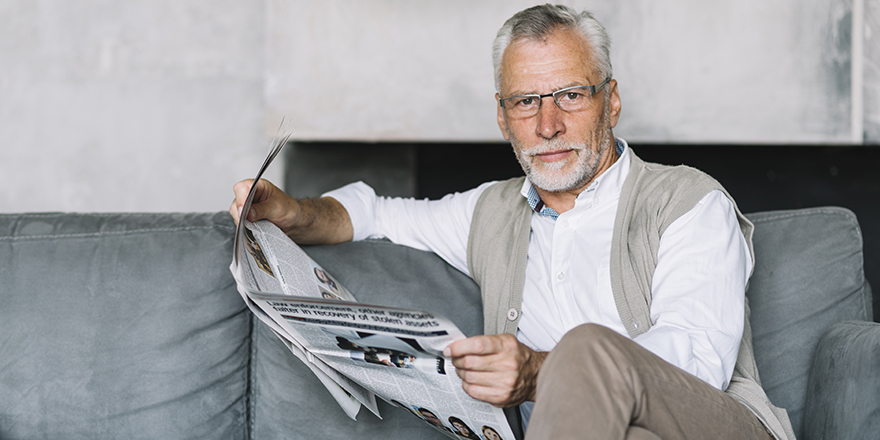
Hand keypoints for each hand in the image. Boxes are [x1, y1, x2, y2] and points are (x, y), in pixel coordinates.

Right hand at [229, 179, 352, 243]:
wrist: (294, 222)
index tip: (244, 211)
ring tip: (258, 224)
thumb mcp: (278, 207)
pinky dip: (245, 228)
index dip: (241, 199)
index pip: (242, 188)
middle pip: (236, 202)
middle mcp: (250, 195)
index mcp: (258, 186)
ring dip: (243, 222)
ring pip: (236, 214)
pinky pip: (239, 223)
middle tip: (251, 221)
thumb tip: (248, 213)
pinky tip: (254, 229)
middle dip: (242, 213)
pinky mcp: (246, 218)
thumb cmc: (289, 209)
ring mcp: (246, 207)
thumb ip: (262, 209)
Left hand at [443, 334, 546, 406]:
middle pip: (470, 363)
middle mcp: (508, 364)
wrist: (535, 375)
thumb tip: (458, 346)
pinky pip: (473, 391)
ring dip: (461, 373)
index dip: (458, 347)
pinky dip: (467, 385)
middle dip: (457, 360)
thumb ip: (483, 342)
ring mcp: (505, 382)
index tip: (450, 349)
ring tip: (464, 369)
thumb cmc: (518, 356)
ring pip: (469, 378)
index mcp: (507, 346)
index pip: (477, 345)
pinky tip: (471, 380)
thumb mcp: (505, 341)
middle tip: (456, 359)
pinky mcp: (501, 396)